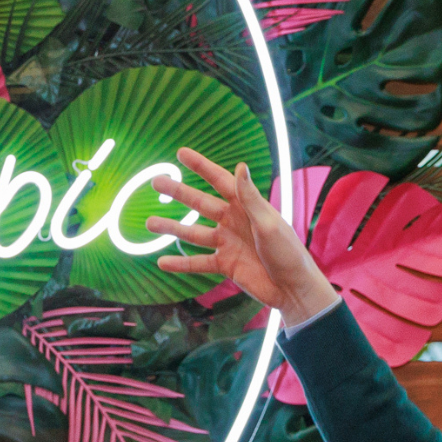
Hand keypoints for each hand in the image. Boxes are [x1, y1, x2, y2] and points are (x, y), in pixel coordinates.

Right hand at [147, 149, 338, 319]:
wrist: (292, 289)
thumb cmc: (287, 252)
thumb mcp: (268, 223)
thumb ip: (250, 197)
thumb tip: (240, 166)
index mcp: (247, 206)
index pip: (220, 181)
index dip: (201, 166)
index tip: (181, 153)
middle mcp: (234, 221)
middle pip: (200, 204)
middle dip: (178, 193)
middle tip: (155, 182)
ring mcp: (227, 243)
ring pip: (193, 233)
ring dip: (172, 228)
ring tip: (149, 223)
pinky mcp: (225, 265)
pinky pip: (198, 263)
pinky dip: (181, 263)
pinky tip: (162, 262)